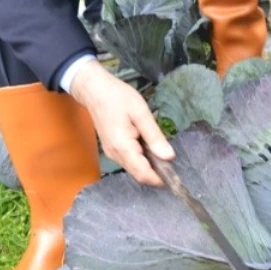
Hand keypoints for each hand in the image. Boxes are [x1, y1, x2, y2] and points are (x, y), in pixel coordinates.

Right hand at [68, 59, 174, 186]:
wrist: (94, 90)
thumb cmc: (118, 97)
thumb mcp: (141, 113)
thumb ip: (155, 137)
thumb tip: (169, 157)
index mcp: (123, 147)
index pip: (143, 174)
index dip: (160, 179)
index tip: (176, 175)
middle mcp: (115, 155)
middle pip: (139, 174)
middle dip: (156, 172)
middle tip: (172, 159)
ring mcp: (111, 153)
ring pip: (134, 168)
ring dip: (149, 164)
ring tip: (161, 149)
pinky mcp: (111, 149)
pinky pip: (129, 160)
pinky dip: (141, 158)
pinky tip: (148, 145)